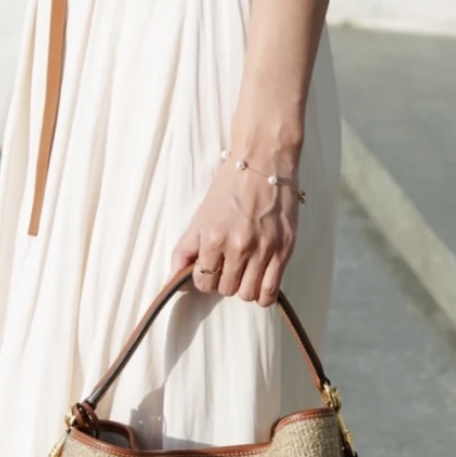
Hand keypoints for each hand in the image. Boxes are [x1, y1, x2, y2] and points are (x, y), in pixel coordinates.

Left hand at [169, 156, 300, 306]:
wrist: (263, 162)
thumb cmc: (230, 187)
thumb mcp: (200, 217)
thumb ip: (184, 251)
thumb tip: (171, 280)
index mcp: (213, 238)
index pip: (203, 282)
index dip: (205, 278)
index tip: (212, 267)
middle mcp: (238, 247)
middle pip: (226, 290)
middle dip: (224, 281)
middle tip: (229, 265)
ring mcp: (263, 250)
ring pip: (247, 294)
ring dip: (243, 287)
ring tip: (245, 270)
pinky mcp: (284, 250)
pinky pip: (271, 291)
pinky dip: (263, 294)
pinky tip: (260, 280)